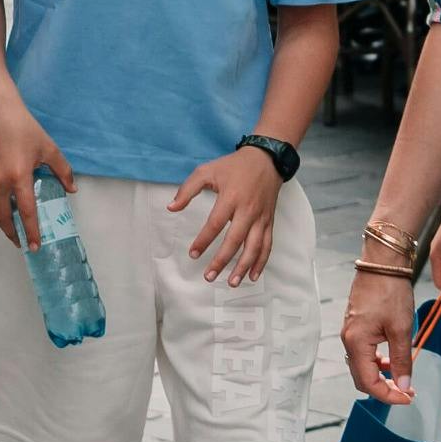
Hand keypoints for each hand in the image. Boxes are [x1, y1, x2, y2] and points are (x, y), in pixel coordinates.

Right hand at [0, 95, 74, 247]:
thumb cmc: (23, 127)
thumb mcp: (49, 149)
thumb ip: (62, 171)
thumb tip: (71, 188)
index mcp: (19, 176)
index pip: (26, 212)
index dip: (31, 231)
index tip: (35, 246)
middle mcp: (0, 180)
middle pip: (4, 218)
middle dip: (13, 234)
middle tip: (22, 242)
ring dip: (5, 217)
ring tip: (15, 225)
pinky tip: (7, 200)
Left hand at [169, 146, 283, 284]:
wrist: (266, 159)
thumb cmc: (233, 166)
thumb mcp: (207, 170)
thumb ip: (187, 189)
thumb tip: (171, 208)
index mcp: (231, 197)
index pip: (215, 224)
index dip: (204, 241)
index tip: (193, 254)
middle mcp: (248, 210)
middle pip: (235, 240)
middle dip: (222, 261)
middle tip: (209, 276)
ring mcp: (261, 217)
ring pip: (254, 247)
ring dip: (243, 267)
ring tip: (232, 283)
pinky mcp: (269, 221)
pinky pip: (267, 245)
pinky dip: (261, 262)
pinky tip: (252, 275)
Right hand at [340, 261, 418, 404]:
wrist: (382, 263)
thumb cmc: (390, 291)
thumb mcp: (401, 329)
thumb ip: (402, 360)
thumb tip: (403, 385)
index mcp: (356, 343)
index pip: (368, 383)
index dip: (388, 395)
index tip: (408, 398)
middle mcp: (348, 340)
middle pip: (362, 378)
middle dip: (384, 389)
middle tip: (407, 392)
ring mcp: (350, 333)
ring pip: (362, 366)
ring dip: (381, 376)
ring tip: (403, 376)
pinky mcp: (355, 326)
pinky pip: (363, 353)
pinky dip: (377, 362)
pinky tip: (393, 359)